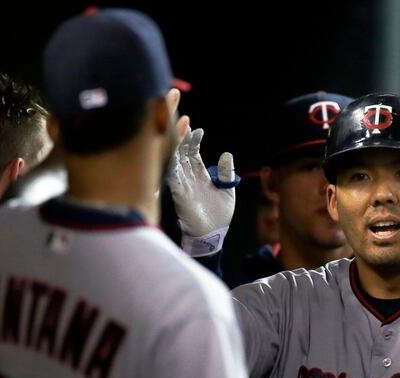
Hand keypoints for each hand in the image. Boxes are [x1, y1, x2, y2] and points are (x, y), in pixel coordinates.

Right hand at [167, 127, 236, 256]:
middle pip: (181, 153)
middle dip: (181, 137)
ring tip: (177, 132)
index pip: (193, 154)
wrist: (213, 236)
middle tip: (183, 120)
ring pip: (175, 162)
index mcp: (200, 176)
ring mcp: (182, 185)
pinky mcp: (179, 195)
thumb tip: (227, 153)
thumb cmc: (220, 215)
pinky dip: (172, 165)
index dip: (194, 141)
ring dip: (176, 147)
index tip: (197, 129)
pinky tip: (172, 154)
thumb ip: (226, 173)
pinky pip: (172, 178)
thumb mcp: (227, 190)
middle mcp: (188, 178)